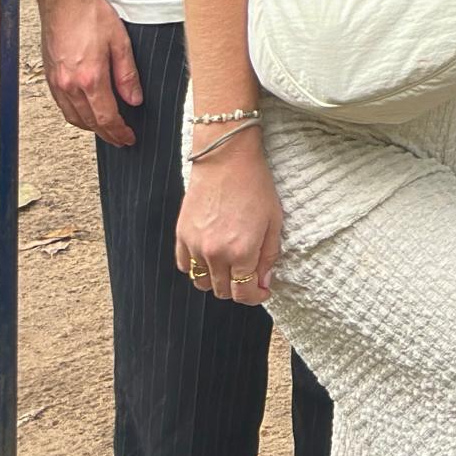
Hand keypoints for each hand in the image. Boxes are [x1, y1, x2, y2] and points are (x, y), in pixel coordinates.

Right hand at [39, 0, 141, 147]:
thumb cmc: (90, 13)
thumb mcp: (120, 41)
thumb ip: (127, 74)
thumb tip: (134, 99)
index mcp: (90, 77)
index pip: (106, 117)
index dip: (119, 131)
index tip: (128, 137)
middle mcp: (69, 84)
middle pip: (89, 122)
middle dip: (107, 134)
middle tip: (120, 139)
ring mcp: (56, 81)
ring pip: (73, 117)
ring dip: (90, 128)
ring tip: (106, 129)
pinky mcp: (49, 76)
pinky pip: (62, 106)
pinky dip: (76, 115)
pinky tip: (86, 112)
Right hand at [175, 134, 282, 304]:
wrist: (226, 158)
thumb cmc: (255, 186)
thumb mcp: (274, 221)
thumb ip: (269, 256)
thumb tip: (263, 283)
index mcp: (241, 251)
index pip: (244, 293)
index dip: (256, 297)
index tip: (262, 291)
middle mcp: (215, 253)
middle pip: (221, 291)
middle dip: (238, 290)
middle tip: (248, 278)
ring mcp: (194, 245)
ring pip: (201, 282)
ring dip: (216, 282)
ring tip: (229, 268)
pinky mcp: (181, 234)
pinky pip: (184, 265)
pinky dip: (196, 268)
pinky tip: (209, 257)